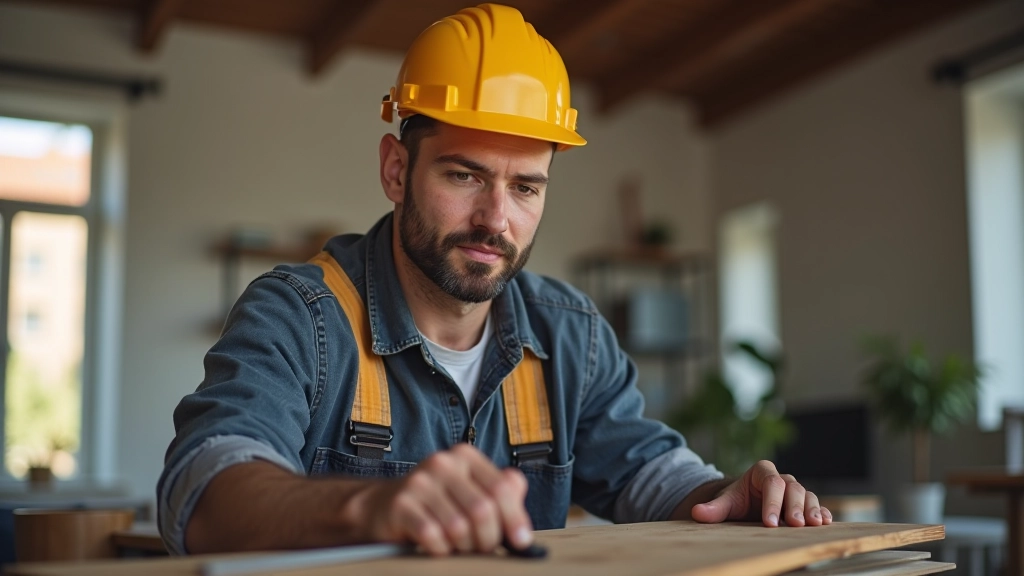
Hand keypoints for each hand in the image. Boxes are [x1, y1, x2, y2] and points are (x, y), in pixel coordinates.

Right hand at [357, 443, 532, 554]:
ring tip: (459, 545)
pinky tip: (439, 546)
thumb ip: (501, 491)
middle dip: (488, 538)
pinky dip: (440, 548)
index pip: (501, 487)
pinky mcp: (400, 504)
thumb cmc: (437, 503)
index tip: (522, 542)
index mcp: (465, 456)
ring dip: (463, 546)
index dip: (515, 518)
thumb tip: (519, 500)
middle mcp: (442, 463)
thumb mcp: (471, 491)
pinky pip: (432, 536)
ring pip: (458, 526)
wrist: (384, 507)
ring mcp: (419, 482)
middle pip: (482, 509)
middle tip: (483, 548)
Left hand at [690, 460, 832, 526]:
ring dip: (811, 510)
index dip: (772, 502)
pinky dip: (822, 513)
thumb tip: (696, 512)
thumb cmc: (737, 501)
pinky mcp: (805, 504)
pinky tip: (825, 523)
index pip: (771, 483)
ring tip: (813, 524)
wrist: (747, 504)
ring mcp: (795, 491)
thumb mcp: (726, 504)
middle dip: (794, 507)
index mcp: (762, 472)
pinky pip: (817, 506)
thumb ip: (714, 508)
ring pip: (808, 495)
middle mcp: (782, 479)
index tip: (769, 522)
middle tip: (795, 524)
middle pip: (793, 489)